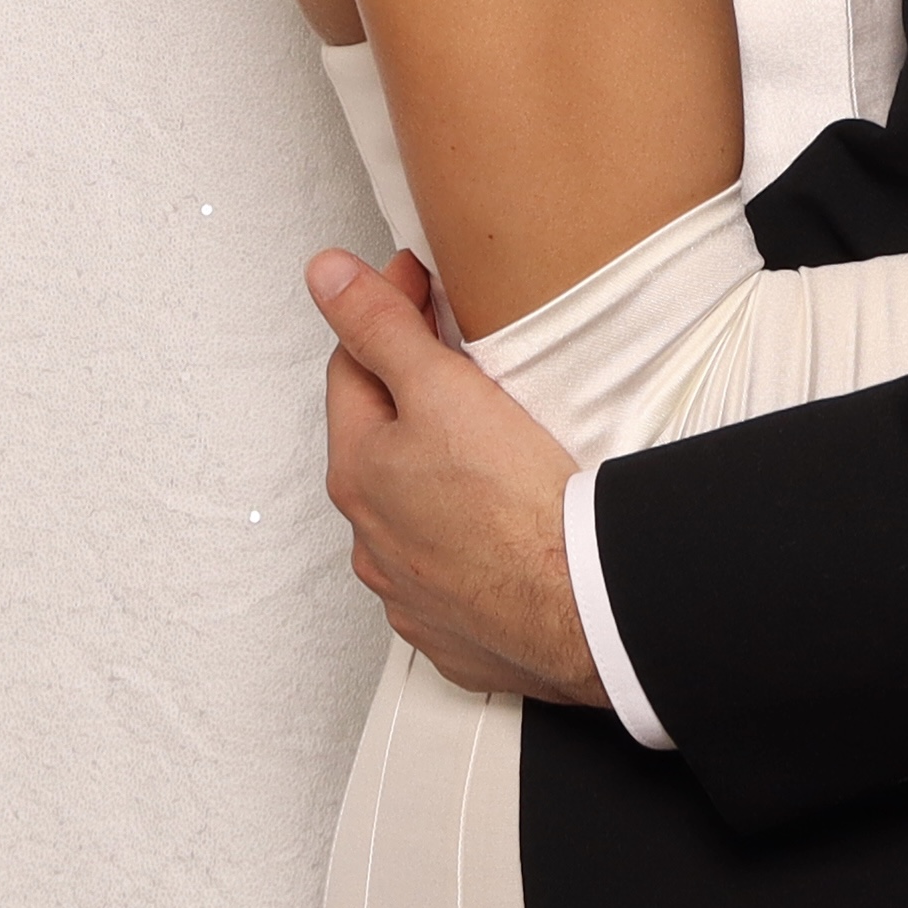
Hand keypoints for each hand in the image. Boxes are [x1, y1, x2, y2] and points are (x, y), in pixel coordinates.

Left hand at [312, 248, 603, 706]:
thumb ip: (380, 326)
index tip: (421, 285)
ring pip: (411, 512)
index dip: (385, 314)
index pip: (352, 367)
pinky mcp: (455, 630)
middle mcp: (371, 538)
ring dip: (433, 477)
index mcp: (358, 472)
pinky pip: (448, 573)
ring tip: (488, 450)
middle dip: (407, 396)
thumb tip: (326, 277)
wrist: (581, 606)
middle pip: (378, 442)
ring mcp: (410, 591)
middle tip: (458, 358)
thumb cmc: (518, 508)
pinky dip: (464, 543)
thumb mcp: (441, 387)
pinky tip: (499, 528)